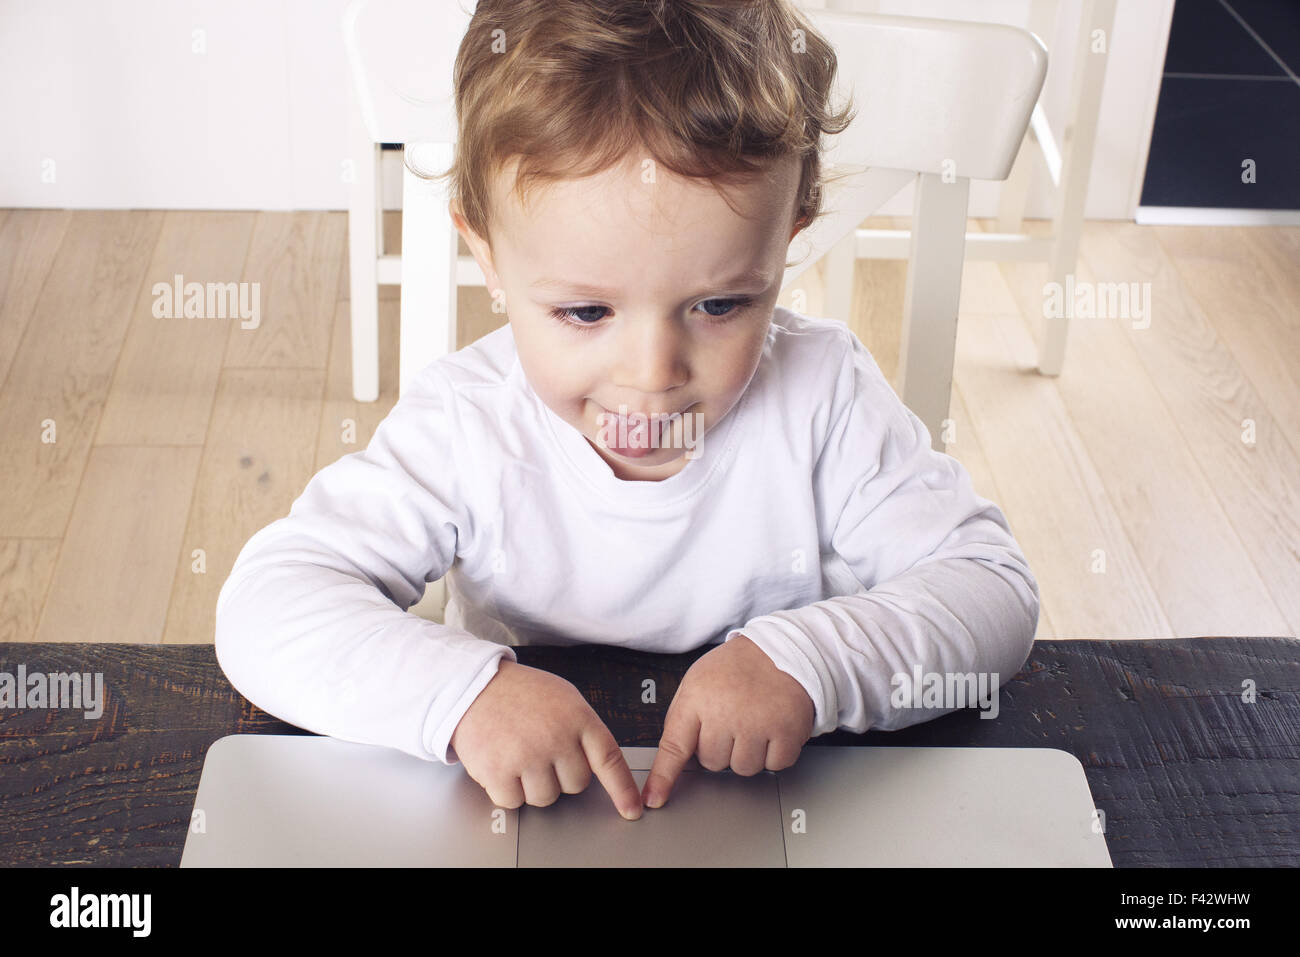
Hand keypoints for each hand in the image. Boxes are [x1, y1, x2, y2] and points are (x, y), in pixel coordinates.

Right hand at [449, 659, 642, 819]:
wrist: (473, 685)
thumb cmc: (521, 693)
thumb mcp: (564, 697)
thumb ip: (583, 728)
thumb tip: (599, 763)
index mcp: (577, 717)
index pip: (609, 759)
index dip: (622, 789)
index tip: (631, 809)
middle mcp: (556, 737)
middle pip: (575, 785)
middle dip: (560, 774)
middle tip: (541, 750)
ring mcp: (527, 756)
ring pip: (545, 798)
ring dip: (532, 784)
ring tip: (519, 753)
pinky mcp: (498, 772)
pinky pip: (514, 802)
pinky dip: (506, 789)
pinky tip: (502, 762)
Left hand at [642, 634, 813, 807]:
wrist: (784, 649)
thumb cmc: (738, 667)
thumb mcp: (698, 680)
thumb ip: (683, 715)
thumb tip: (673, 752)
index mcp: (698, 698)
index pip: (675, 746)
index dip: (663, 776)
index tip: (654, 798)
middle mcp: (726, 713)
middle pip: (713, 763)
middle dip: (722, 748)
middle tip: (733, 720)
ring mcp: (757, 724)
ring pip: (743, 769)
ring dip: (748, 753)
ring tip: (754, 721)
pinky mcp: (786, 732)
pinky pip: (774, 765)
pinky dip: (775, 752)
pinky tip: (773, 727)